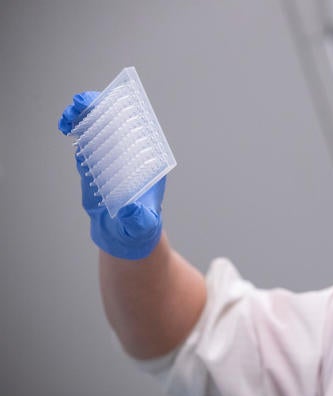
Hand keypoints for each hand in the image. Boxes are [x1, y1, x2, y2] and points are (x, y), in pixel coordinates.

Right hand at [59, 91, 163, 259]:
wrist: (124, 234)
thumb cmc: (139, 227)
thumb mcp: (142, 225)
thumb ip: (137, 219)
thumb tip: (131, 209)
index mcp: (147, 163)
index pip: (139, 131)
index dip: (126, 116)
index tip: (110, 110)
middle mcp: (131, 155)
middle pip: (118, 122)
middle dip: (100, 108)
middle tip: (80, 106)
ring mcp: (113, 156)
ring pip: (100, 126)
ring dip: (85, 114)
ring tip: (69, 116)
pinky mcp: (94, 163)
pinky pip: (86, 140)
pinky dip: (76, 129)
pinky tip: (66, 126)